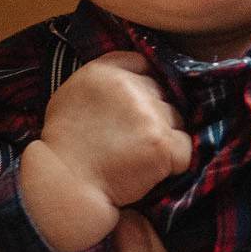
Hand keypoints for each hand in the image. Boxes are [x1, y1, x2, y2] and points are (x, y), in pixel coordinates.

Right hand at [22, 53, 194, 251]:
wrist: (66, 185)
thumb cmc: (65, 146)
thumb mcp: (72, 96)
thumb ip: (104, 81)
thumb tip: (136, 78)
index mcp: (104, 71)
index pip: (143, 66)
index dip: (145, 87)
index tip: (137, 106)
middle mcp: (129, 86)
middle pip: (162, 94)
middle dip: (154, 114)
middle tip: (132, 139)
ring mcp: (148, 114)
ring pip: (177, 119)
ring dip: (164, 137)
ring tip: (137, 155)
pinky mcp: (162, 144)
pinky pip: (185, 149)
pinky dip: (173, 162)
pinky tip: (149, 168)